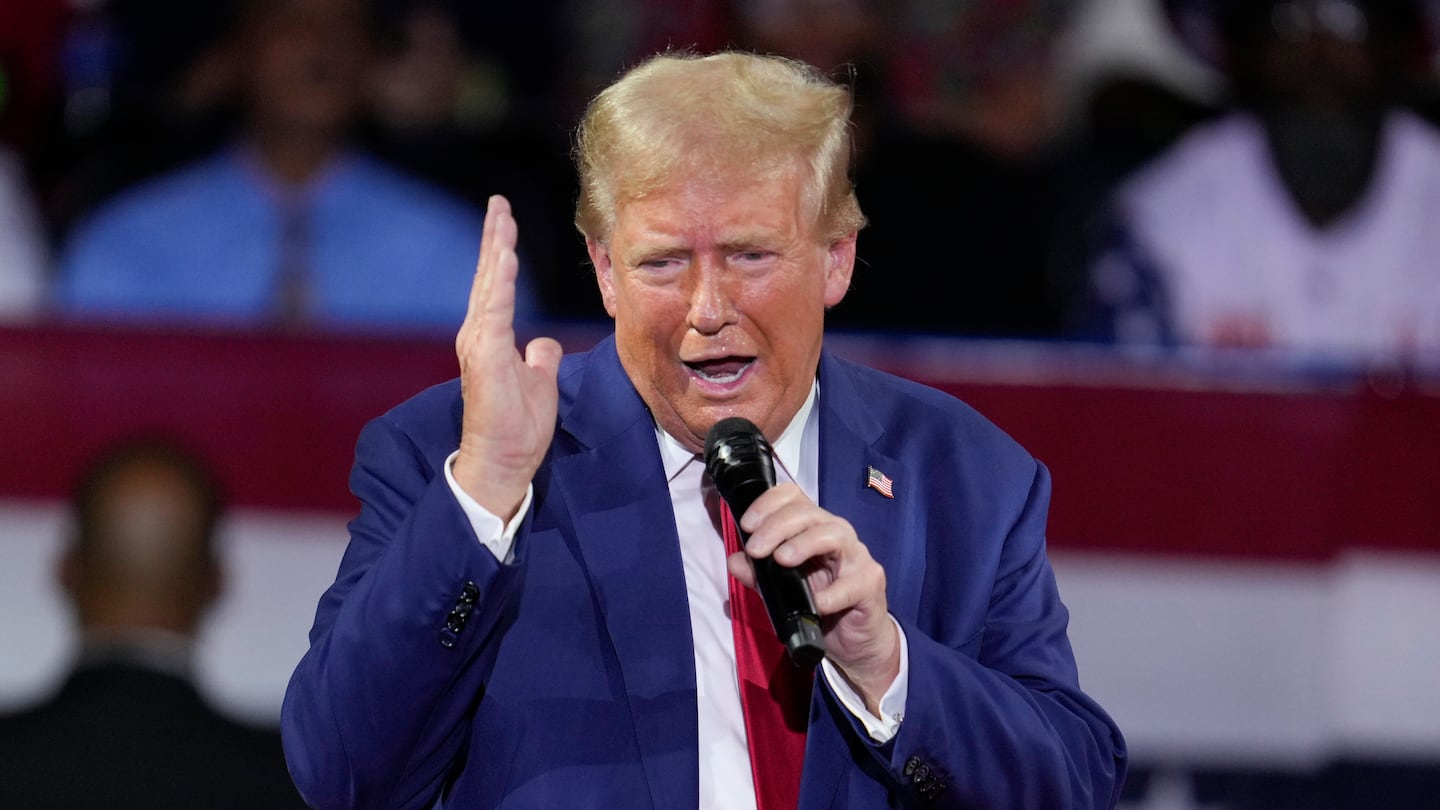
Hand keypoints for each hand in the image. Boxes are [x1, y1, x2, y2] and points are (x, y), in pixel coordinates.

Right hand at [451, 195, 562, 520]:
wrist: (503, 460)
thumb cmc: (517, 426)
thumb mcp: (538, 382)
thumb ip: (539, 358)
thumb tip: (543, 344)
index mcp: (490, 337)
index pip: (496, 286)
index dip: (500, 252)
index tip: (505, 221)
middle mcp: (478, 335)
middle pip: (487, 277)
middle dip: (494, 238)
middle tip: (499, 204)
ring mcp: (479, 344)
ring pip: (489, 286)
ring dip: (495, 250)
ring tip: (501, 217)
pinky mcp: (485, 355)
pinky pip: (494, 310)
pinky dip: (498, 282)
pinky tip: (504, 256)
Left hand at [726, 483, 900, 713]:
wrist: (854, 640)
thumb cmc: (820, 604)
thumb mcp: (782, 590)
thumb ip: (758, 575)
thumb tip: (734, 561)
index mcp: (812, 528)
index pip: (793, 497)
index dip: (768, 503)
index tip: (747, 525)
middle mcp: (835, 534)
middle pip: (808, 513)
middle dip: (777, 526)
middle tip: (755, 549)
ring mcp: (856, 557)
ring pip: (833, 534)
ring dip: (804, 544)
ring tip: (782, 559)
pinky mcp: (870, 583)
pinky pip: (853, 583)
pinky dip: (832, 593)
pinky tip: (817, 604)